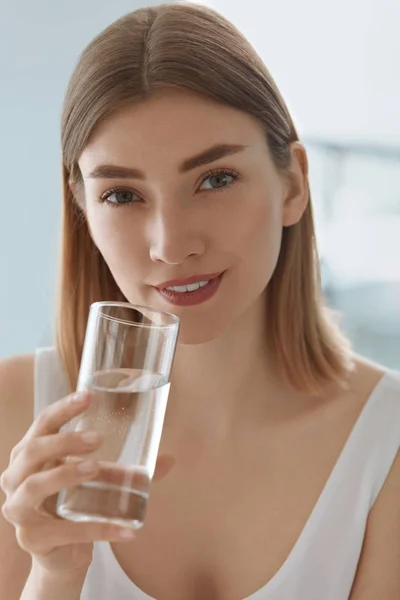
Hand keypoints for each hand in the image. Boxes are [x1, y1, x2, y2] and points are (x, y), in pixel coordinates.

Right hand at [0, 392, 173, 577]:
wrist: (63, 553)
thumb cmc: (75, 503)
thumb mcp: (98, 480)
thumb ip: (128, 468)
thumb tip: (170, 458)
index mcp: (31, 454)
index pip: (42, 424)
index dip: (63, 409)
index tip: (89, 396)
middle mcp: (17, 478)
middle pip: (33, 451)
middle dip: (64, 441)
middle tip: (98, 438)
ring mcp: (20, 510)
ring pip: (35, 486)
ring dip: (66, 474)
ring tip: (95, 468)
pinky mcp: (32, 539)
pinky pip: (65, 531)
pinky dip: (98, 530)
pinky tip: (127, 530)